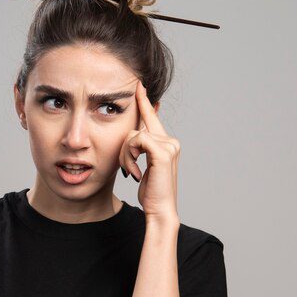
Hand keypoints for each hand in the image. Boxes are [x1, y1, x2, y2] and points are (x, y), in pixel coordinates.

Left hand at [120, 80, 180, 223]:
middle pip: (138, 126)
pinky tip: (133, 172)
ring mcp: (169, 145)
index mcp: (167, 143)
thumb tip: (134, 136)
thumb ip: (139, 150)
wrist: (160, 209)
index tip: (138, 86)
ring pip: (133, 134)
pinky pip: (135, 140)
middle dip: (128, 139)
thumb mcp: (142, 166)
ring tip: (130, 172)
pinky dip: (129, 156)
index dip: (144, 102)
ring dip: (125, 155)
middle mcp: (171, 141)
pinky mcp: (162, 151)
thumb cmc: (151, 192)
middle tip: (129, 151)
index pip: (152, 118)